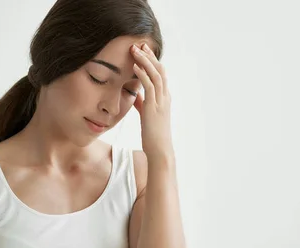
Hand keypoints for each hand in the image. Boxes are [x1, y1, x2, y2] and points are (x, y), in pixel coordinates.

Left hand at [131, 43, 172, 158]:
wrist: (160, 150)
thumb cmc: (153, 136)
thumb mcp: (147, 115)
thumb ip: (142, 103)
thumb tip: (135, 95)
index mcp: (165, 99)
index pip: (161, 75)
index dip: (152, 62)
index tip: (143, 52)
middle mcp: (165, 98)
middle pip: (160, 70)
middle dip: (150, 57)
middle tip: (140, 45)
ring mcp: (161, 102)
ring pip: (155, 75)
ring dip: (145, 61)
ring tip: (135, 51)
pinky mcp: (153, 108)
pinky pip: (149, 86)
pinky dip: (142, 74)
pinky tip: (134, 67)